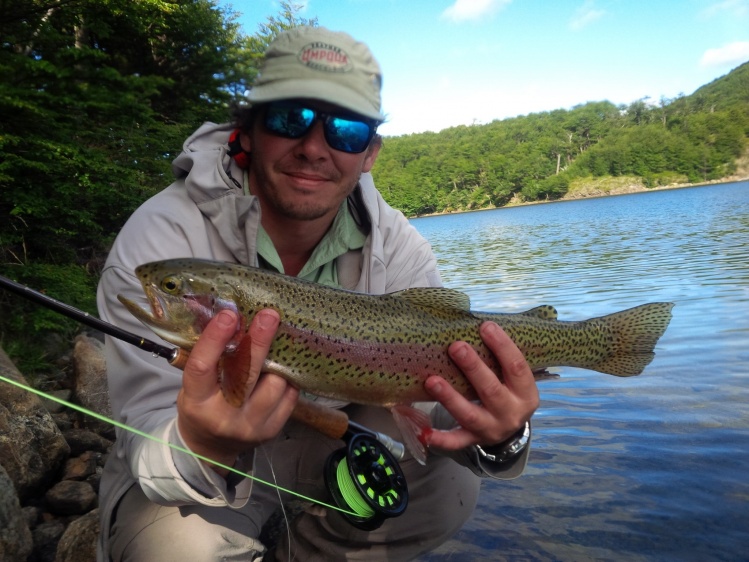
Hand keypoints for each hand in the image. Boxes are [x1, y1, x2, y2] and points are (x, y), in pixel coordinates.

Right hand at [176, 309, 297, 473]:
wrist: (209, 446)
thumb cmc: (202, 404)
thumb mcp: (193, 384)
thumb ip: (209, 356)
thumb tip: (228, 312)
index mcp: (197, 402)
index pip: (203, 367)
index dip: (215, 339)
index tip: (229, 314)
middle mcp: (224, 417)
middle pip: (246, 375)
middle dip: (260, 342)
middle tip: (269, 316)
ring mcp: (250, 426)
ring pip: (274, 386)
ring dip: (279, 362)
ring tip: (280, 343)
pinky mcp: (272, 431)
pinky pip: (289, 398)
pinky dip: (289, 379)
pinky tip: (284, 368)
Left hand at [423, 321, 538, 450]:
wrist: (509, 432)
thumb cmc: (508, 392)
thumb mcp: (514, 378)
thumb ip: (501, 356)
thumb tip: (478, 322)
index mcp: (525, 394)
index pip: (517, 367)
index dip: (502, 346)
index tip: (485, 326)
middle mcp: (511, 414)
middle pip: (491, 390)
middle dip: (473, 368)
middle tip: (456, 346)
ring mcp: (491, 429)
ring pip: (469, 414)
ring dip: (450, 398)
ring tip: (431, 380)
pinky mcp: (473, 440)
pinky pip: (455, 441)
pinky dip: (440, 439)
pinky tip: (424, 433)